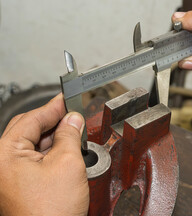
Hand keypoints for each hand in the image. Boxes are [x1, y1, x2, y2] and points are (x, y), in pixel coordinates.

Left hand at [0, 94, 88, 215]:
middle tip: (74, 114)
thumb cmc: (50, 212)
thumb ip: (70, 135)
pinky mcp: (17, 184)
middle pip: (29, 130)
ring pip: (33, 145)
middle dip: (54, 122)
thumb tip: (73, 119)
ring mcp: (8, 175)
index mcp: (4, 154)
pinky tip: (66, 150)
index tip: (67, 98)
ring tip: (75, 134)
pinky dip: (50, 152)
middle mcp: (1, 163)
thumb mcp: (67, 163)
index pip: (31, 118)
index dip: (54, 106)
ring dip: (54, 138)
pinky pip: (33, 159)